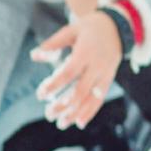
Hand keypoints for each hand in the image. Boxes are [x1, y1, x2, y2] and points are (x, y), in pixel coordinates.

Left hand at [32, 12, 124, 129]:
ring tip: (60, 124)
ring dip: (76, 113)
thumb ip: (52, 44)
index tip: (41, 95)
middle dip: (63, 104)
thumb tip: (33, 56)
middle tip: (48, 115)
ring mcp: (105, 74)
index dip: (55, 85)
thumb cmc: (87, 28)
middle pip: (80, 90)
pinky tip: (79, 123)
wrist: (116, 27)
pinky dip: (90, 111)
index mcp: (86, 52)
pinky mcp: (109, 80)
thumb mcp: (70, 30)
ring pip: (91, 98)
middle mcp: (97, 66)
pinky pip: (100, 99)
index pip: (68, 73)